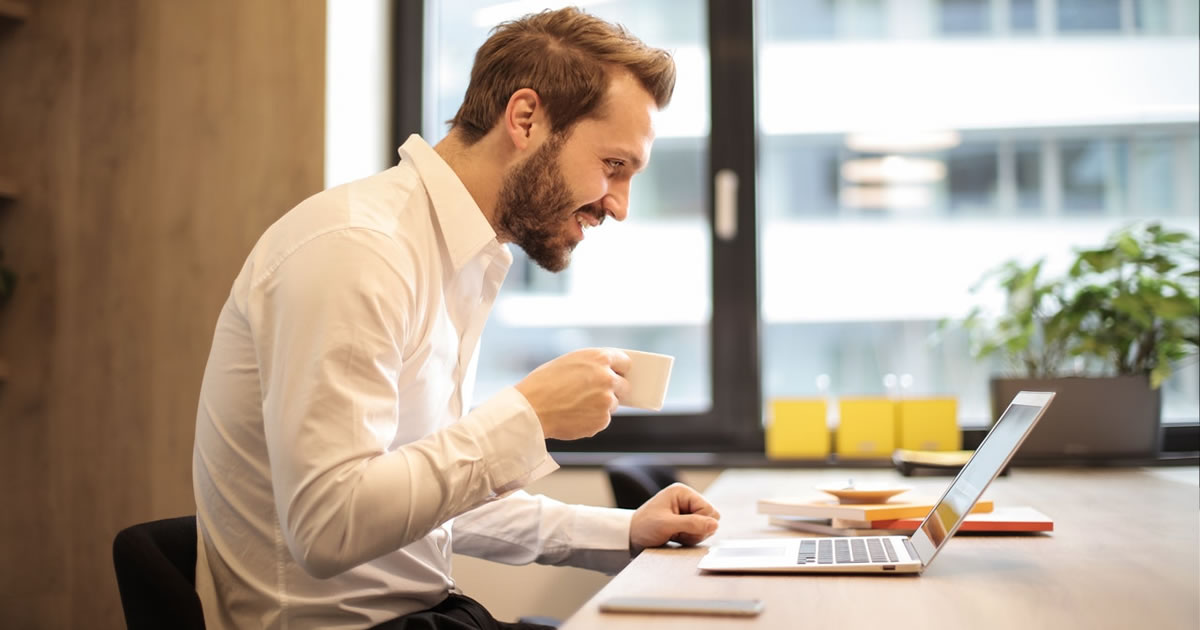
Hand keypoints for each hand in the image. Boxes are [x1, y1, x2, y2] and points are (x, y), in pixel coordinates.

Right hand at [514, 348, 631, 439]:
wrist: (531, 409)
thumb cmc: (543, 384)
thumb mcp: (569, 362)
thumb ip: (592, 366)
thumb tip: (609, 373)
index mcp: (599, 358)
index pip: (625, 362)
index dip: (619, 369)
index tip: (617, 374)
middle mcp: (607, 378)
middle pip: (624, 385)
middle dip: (613, 390)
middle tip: (595, 394)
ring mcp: (606, 401)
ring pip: (612, 404)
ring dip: (600, 406)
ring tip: (575, 405)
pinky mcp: (602, 420)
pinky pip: (602, 420)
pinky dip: (591, 420)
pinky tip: (573, 415)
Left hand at [629, 483, 719, 554]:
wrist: (630, 537)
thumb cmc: (644, 527)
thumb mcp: (666, 525)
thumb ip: (691, 524)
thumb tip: (715, 525)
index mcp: (682, 492)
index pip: (709, 509)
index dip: (700, 523)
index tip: (681, 529)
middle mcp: (686, 499)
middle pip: (710, 518)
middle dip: (697, 530)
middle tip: (678, 533)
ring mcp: (687, 510)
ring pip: (706, 527)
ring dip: (692, 535)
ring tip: (675, 535)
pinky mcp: (685, 521)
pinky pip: (699, 532)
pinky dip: (690, 538)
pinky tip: (677, 537)